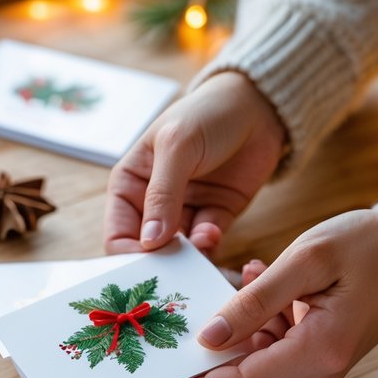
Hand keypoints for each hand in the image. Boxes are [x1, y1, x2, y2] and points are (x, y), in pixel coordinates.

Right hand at [104, 71, 286, 255]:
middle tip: (178, 271)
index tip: (147, 268)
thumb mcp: (177, 147)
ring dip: (191, 258)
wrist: (259, 106)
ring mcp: (185, 213)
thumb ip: (162, 195)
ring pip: (180, 254)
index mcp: (130, 184)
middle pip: (148, 251)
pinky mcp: (216, 217)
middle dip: (162, 264)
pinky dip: (211, 247)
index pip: (118, 234)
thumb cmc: (207, 115)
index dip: (129, 256)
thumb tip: (149, 243)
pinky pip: (208, 245)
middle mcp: (153, 203)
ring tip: (203, 244)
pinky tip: (213, 233)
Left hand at [148, 209, 377, 377]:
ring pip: (248, 356)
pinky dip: (249, 314)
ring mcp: (316, 363)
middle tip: (146, 335)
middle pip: (236, 376)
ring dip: (223, 326)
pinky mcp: (315, 348)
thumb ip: (256, 299)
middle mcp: (315, 371)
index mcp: (316, 355)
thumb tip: (208, 338)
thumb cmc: (375, 247)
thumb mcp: (309, 259)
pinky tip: (249, 275)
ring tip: (199, 289)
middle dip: (190, 357)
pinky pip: (268, 340)